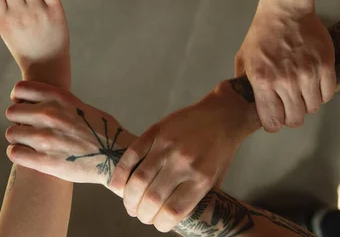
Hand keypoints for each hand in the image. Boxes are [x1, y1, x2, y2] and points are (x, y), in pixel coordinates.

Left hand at [5, 81, 135, 185]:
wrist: (116, 158)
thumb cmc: (103, 132)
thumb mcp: (82, 107)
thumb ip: (60, 103)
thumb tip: (42, 104)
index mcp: (59, 98)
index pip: (20, 89)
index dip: (19, 99)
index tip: (24, 106)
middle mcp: (49, 114)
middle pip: (12, 112)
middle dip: (18, 121)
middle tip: (27, 129)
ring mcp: (45, 138)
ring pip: (11, 133)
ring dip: (18, 139)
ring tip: (29, 144)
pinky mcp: (43, 160)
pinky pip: (14, 153)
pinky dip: (18, 154)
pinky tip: (27, 155)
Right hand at [109, 82, 258, 232]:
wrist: (221, 116)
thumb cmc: (220, 151)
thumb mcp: (215, 180)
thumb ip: (195, 199)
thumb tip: (170, 219)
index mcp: (201, 179)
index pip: (172, 211)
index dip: (160, 223)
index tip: (157, 223)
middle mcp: (183, 164)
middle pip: (152, 199)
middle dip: (142, 214)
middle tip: (141, 215)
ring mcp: (166, 146)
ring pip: (138, 181)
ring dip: (129, 199)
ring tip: (130, 204)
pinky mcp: (154, 132)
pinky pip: (131, 156)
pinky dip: (120, 174)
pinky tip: (117, 186)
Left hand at [234, 0, 335, 130]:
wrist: (284, 10)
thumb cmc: (261, 34)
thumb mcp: (243, 59)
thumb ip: (244, 84)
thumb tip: (247, 103)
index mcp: (262, 81)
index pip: (272, 121)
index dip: (274, 124)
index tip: (275, 118)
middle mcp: (285, 81)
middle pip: (295, 119)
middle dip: (291, 116)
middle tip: (290, 107)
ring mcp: (307, 74)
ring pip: (313, 108)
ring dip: (307, 104)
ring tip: (301, 92)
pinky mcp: (325, 66)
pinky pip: (328, 94)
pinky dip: (321, 93)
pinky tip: (313, 83)